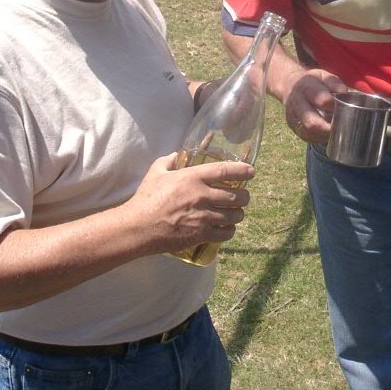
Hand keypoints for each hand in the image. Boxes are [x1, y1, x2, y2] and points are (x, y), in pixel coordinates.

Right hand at [127, 154, 253, 252]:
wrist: (138, 228)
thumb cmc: (146, 198)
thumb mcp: (156, 172)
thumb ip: (168, 160)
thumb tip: (176, 154)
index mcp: (192, 177)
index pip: (225, 170)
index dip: (242, 170)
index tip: (251, 172)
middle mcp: (202, 196)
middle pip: (236, 196)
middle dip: (245, 197)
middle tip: (244, 197)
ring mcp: (203, 217)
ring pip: (234, 215)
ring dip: (239, 214)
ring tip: (237, 213)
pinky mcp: (201, 235)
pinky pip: (226, 233)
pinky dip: (230, 231)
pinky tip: (228, 228)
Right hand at [281, 69, 347, 143]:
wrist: (290, 85)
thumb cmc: (313, 82)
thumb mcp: (324, 76)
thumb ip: (335, 84)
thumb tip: (344, 94)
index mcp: (305, 87)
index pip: (321, 100)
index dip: (334, 107)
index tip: (344, 108)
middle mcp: (296, 103)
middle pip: (312, 122)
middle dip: (329, 128)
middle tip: (342, 126)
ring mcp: (292, 117)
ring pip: (309, 133)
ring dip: (325, 135)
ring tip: (336, 130)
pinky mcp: (293, 127)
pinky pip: (307, 137)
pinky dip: (319, 138)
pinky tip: (327, 133)